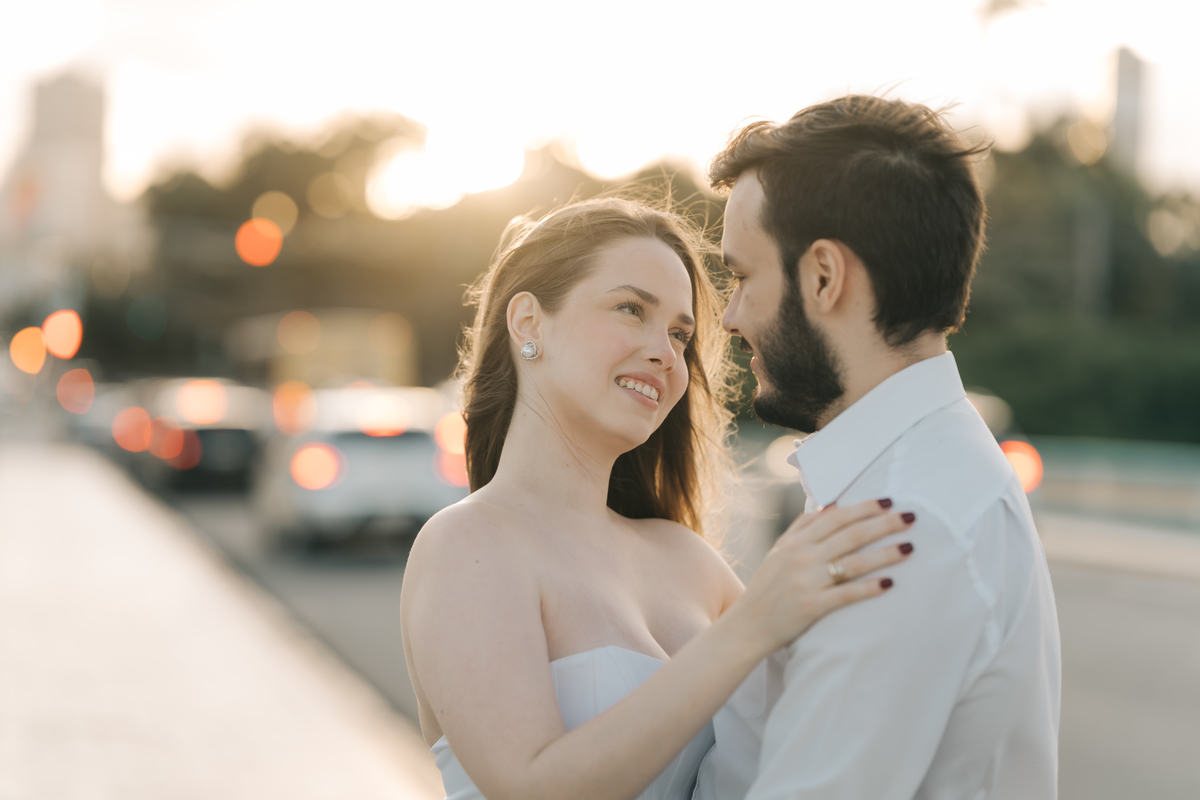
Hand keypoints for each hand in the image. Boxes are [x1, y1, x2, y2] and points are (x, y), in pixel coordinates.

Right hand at [732, 499, 914, 654]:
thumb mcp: (779, 550)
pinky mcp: (812, 606)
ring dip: (885, 554)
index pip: (836, 517)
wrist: (748, 624)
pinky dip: (869, 587)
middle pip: (850, 535)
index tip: (888, 501)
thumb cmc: (767, 586)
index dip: (864, 507)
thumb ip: (802, 527)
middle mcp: (801, 557)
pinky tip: (889, 583)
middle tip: (910, 518)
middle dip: (884, 524)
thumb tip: (831, 506)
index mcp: (796, 541)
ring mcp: (807, 581)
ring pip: (853, 562)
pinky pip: (846, 594)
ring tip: (909, 547)